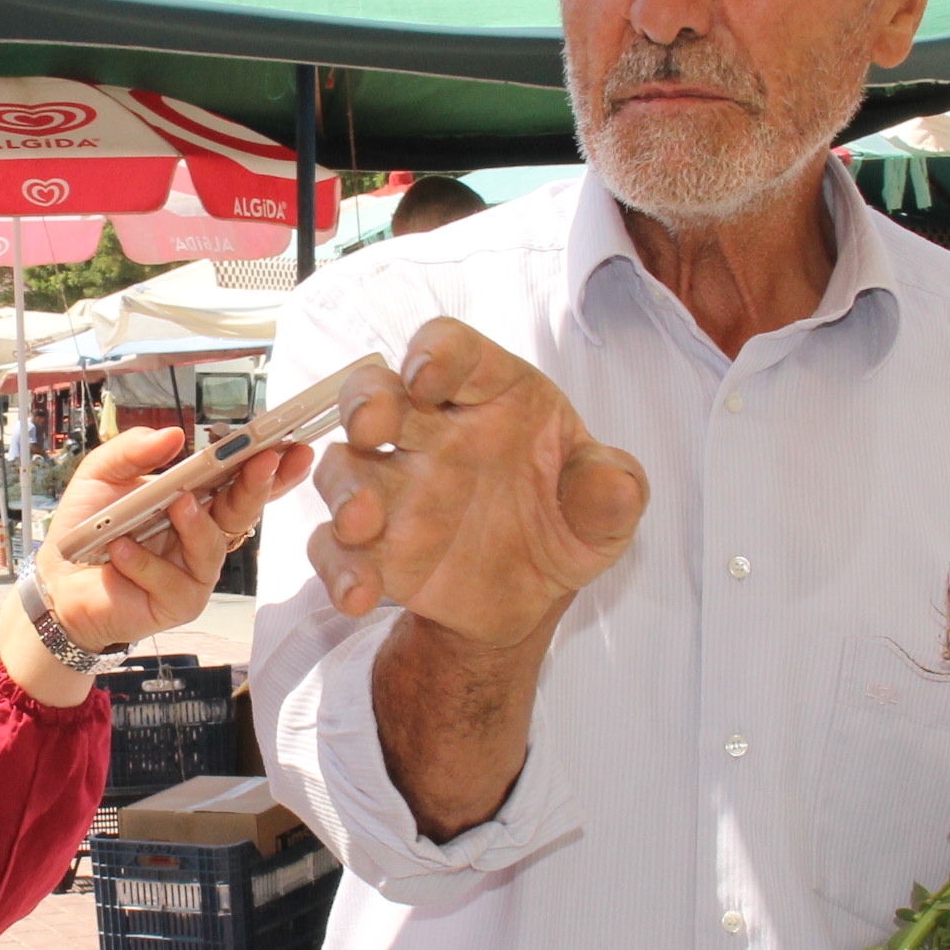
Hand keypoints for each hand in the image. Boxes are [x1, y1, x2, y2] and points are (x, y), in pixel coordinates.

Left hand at [36, 426, 312, 651]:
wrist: (59, 582)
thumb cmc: (88, 527)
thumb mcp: (101, 475)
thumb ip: (132, 450)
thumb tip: (173, 434)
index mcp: (196, 501)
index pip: (241, 482)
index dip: (271, 465)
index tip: (291, 443)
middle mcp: (202, 536)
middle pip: (242, 511)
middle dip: (257, 485)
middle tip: (263, 461)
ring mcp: (194, 573)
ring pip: (211, 548)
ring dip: (197, 524)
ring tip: (178, 502)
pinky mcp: (177, 603)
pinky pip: (171, 582)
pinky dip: (144, 563)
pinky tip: (121, 549)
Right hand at [306, 320, 645, 647]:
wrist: (532, 598)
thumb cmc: (565, 522)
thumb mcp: (605, 511)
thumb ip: (612, 491)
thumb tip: (614, 486)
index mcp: (492, 397)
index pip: (455, 352)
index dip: (435, 353)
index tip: (426, 376)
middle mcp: (433, 434)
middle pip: (378, 393)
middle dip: (365, 401)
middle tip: (370, 427)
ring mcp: (396, 490)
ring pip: (346, 467)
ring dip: (346, 490)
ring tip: (361, 522)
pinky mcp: (374, 549)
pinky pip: (335, 549)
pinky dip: (338, 570)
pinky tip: (357, 595)